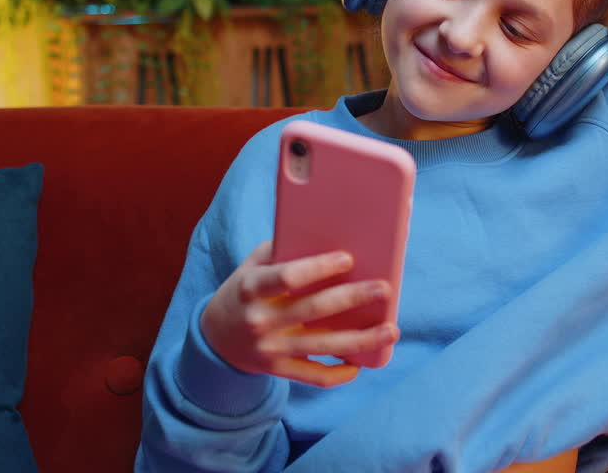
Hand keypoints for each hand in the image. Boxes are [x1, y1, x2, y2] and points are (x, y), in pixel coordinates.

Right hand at [200, 242, 399, 386]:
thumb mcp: (252, 265)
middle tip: (384, 288)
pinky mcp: (277, 371)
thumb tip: (328, 230)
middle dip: (353, 297)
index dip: (318, 268)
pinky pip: (313, 377)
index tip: (348, 258)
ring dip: (361, 340)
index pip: (287, 276)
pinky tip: (360, 364)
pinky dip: (339, 373)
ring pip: (322, 345)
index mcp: (251, 287)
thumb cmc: (245, 290)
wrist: (215, 337)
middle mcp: (259, 320)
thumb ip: (282, 250)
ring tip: (391, 330)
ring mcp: (269, 349)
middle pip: (313, 309)